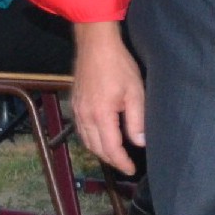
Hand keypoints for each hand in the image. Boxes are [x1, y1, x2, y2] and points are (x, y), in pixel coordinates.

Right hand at [70, 23, 146, 174]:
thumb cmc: (118, 66)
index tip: (132, 169)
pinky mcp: (75, 103)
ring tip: (115, 155)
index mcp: (101, 115)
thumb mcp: (135, 92)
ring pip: (86, 141)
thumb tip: (139, 143)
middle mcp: (85, 116)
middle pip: (96, 148)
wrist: (95, 45)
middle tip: (125, 164)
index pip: (111, 148)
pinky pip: (81, 130)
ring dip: (100, 151)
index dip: (122, 162)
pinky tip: (100, 138)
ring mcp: (77, 110)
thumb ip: (137, 120)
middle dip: (111, 160)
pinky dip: (91, 140)